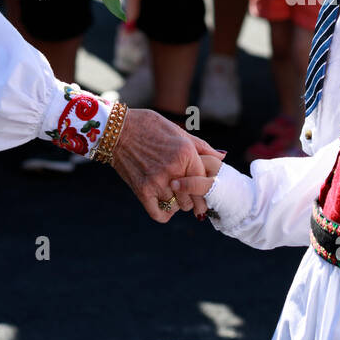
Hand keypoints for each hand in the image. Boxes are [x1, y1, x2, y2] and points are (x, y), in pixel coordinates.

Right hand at [110, 111, 226, 222]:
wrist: (116, 130)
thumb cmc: (148, 126)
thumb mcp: (177, 131)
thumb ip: (201, 147)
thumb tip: (222, 157)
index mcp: (185, 153)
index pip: (205, 182)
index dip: (205, 191)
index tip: (203, 194)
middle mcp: (174, 169)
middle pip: (192, 199)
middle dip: (191, 199)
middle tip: (187, 196)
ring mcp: (157, 181)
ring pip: (176, 206)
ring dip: (176, 203)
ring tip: (172, 194)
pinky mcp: (142, 190)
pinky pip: (159, 213)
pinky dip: (164, 213)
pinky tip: (164, 205)